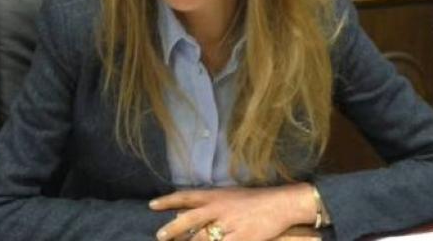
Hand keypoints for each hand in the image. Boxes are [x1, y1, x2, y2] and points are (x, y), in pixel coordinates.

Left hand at [149, 183, 317, 240]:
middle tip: (160, 236)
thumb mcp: (230, 196)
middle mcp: (219, 209)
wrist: (280, 204)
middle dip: (173, 229)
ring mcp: (229, 225)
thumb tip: (184, 212)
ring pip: (203, 238)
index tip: (152, 205)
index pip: (187, 196)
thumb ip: (209, 204)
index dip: (168, 200)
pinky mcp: (240, 239)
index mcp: (216, 195)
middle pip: (190, 219)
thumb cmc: (254, 200)